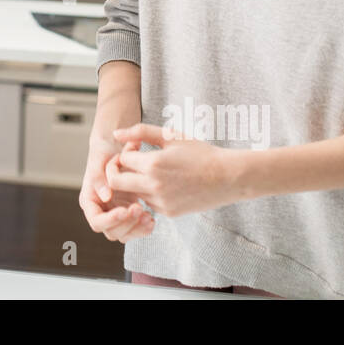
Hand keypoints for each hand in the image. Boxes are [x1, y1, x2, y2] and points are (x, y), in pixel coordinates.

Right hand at [79, 126, 154, 242]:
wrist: (116, 148)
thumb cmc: (104, 151)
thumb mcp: (99, 159)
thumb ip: (99, 177)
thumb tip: (105, 197)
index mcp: (89, 201)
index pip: (97, 222)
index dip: (110, 220)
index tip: (125, 210)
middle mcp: (101, 211)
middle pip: (112, 232)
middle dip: (127, 224)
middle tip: (140, 208)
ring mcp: (115, 214)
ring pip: (125, 234)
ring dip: (137, 228)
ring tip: (148, 215)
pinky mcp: (127, 214)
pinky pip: (135, 228)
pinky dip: (143, 227)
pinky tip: (152, 218)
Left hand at [106, 123, 244, 217]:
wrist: (227, 177)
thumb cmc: (200, 152)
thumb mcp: (171, 136)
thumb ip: (140, 132)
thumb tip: (116, 134)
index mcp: (153, 164)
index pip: (121, 159)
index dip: (126, 151)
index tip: (137, 147)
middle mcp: (153, 186)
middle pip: (116, 183)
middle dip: (116, 172)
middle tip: (128, 164)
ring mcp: (161, 202)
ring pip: (133, 193)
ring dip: (136, 182)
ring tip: (153, 171)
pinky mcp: (168, 212)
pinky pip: (148, 202)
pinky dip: (150, 193)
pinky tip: (165, 182)